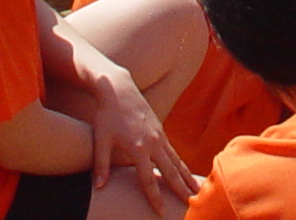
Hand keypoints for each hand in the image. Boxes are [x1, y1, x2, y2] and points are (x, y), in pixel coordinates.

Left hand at [78, 55, 194, 203]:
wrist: (119, 88)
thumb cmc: (106, 115)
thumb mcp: (101, 139)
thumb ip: (101, 165)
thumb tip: (98, 187)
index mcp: (138, 147)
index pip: (147, 179)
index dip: (154, 197)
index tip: (161, 212)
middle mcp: (153, 142)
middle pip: (170, 171)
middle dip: (180, 189)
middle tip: (192, 204)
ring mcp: (159, 135)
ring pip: (176, 161)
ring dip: (186, 177)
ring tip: (197, 191)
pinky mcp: (160, 130)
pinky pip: (174, 152)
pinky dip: (182, 164)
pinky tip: (186, 173)